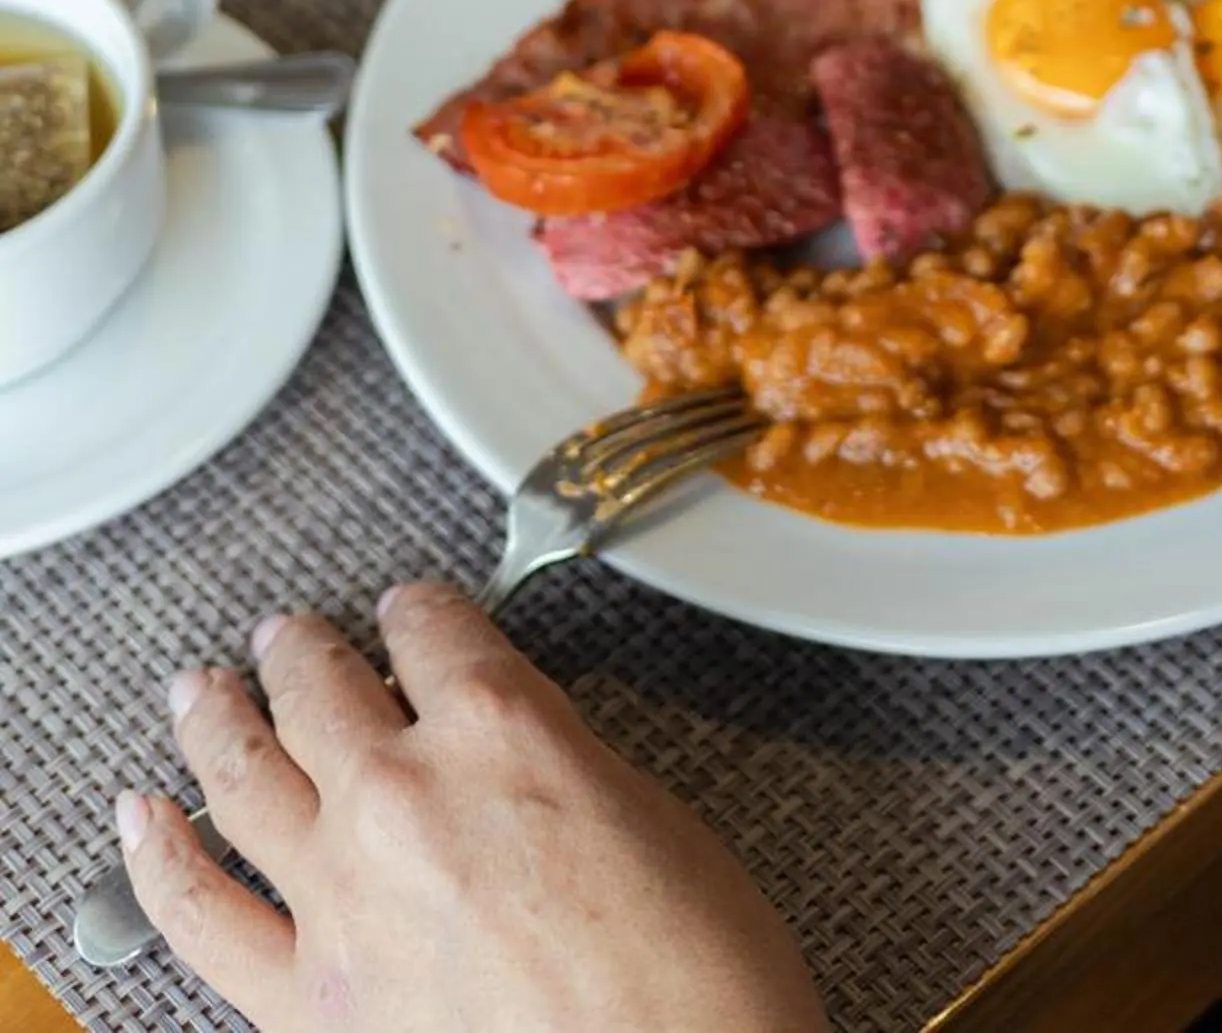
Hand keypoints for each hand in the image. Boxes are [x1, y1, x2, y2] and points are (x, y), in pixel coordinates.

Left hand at [116, 585, 825, 1032]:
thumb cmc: (693, 981)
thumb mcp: (650, 816)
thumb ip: (559, 766)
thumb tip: (518, 763)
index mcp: (503, 729)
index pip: (434, 629)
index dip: (417, 612)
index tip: (406, 612)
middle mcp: (406, 793)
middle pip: (322, 687)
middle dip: (300, 652)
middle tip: (285, 637)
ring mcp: (342, 897)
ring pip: (245, 774)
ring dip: (217, 718)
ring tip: (201, 691)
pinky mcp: (307, 1000)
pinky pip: (200, 912)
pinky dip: (159, 857)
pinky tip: (143, 821)